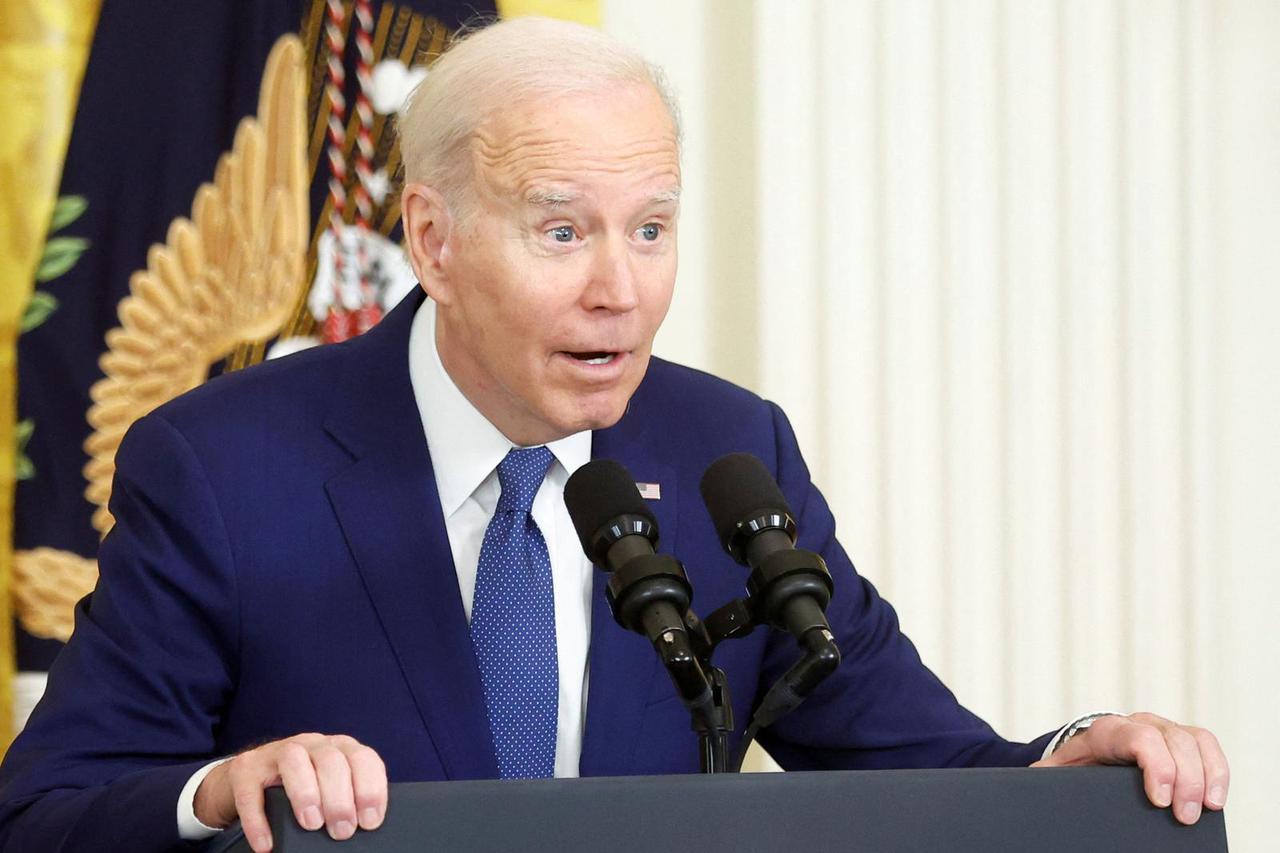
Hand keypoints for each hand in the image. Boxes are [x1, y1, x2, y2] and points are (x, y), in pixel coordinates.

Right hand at [193, 732, 387, 852]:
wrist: (250, 779)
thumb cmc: (301, 787)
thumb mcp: (328, 786)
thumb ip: (347, 798)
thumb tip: (362, 829)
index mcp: (338, 748)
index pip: (363, 759)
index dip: (370, 789)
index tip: (370, 821)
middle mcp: (311, 743)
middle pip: (331, 760)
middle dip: (340, 798)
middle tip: (342, 831)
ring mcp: (276, 752)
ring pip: (294, 761)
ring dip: (306, 794)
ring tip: (311, 825)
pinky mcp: (246, 769)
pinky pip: (251, 791)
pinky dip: (258, 820)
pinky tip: (266, 844)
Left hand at [1032, 712, 1228, 824]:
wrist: (1086, 750)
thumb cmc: (1075, 764)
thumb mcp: (1059, 772)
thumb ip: (1046, 778)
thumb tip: (1032, 784)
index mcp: (1106, 731)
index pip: (1140, 738)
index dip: (1156, 765)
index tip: (1159, 800)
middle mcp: (1139, 723)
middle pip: (1174, 741)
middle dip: (1185, 780)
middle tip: (1184, 817)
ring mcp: (1163, 728)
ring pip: (1196, 740)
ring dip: (1207, 775)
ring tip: (1207, 809)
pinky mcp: (1182, 740)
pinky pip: (1207, 746)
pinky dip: (1217, 771)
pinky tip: (1215, 797)